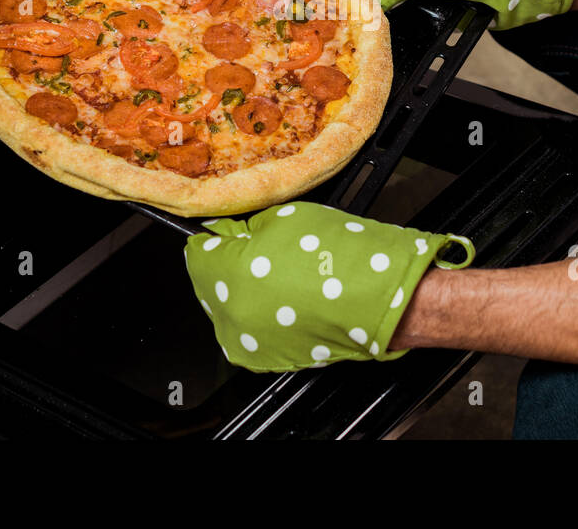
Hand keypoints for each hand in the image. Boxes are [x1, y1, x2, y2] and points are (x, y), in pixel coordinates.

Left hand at [184, 201, 474, 372]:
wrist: (381, 297)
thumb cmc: (340, 257)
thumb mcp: (284, 219)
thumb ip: (244, 226)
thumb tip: (226, 232)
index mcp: (227, 276)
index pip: (196, 251)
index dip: (219, 237)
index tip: (235, 232)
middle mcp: (229, 316)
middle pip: (208, 282)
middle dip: (230, 265)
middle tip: (268, 251)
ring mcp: (248, 342)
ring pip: (228, 307)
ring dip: (244, 291)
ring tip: (284, 276)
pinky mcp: (267, 359)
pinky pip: (248, 330)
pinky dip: (261, 314)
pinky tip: (290, 299)